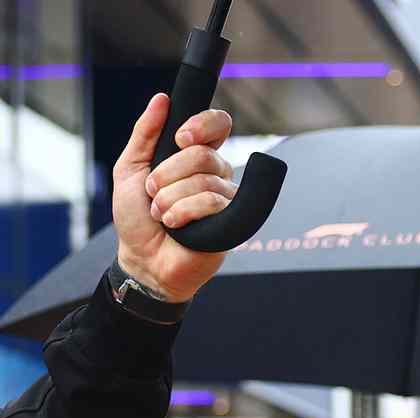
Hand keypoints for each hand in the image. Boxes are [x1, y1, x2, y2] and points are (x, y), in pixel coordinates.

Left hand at [112, 95, 236, 303]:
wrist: (143, 259)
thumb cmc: (136, 217)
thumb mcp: (129, 167)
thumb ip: (145, 133)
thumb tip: (162, 98)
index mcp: (194, 157)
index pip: (218, 125)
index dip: (204, 124)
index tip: (180, 137)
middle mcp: (215, 175)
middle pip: (205, 154)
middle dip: (168, 172)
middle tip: (153, 191)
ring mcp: (226, 199)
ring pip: (204, 181)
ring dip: (170, 198)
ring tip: (161, 214)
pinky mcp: (232, 224)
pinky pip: (211, 203)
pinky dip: (183, 212)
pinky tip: (175, 225)